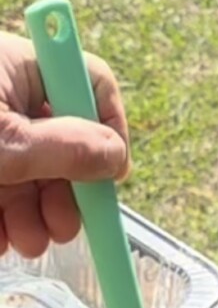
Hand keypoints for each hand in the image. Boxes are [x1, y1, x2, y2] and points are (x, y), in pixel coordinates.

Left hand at [0, 31, 129, 258]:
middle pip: (62, 140)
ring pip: (30, 173)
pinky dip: (3, 218)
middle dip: (66, 192)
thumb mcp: (7, 146)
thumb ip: (68, 150)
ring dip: (34, 216)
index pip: (90, 83)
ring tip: (24, 242)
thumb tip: (116, 157)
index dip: (109, 131)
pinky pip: (1, 188)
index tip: (111, 178)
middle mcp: (4, 92)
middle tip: (62, 227)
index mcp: (18, 66)